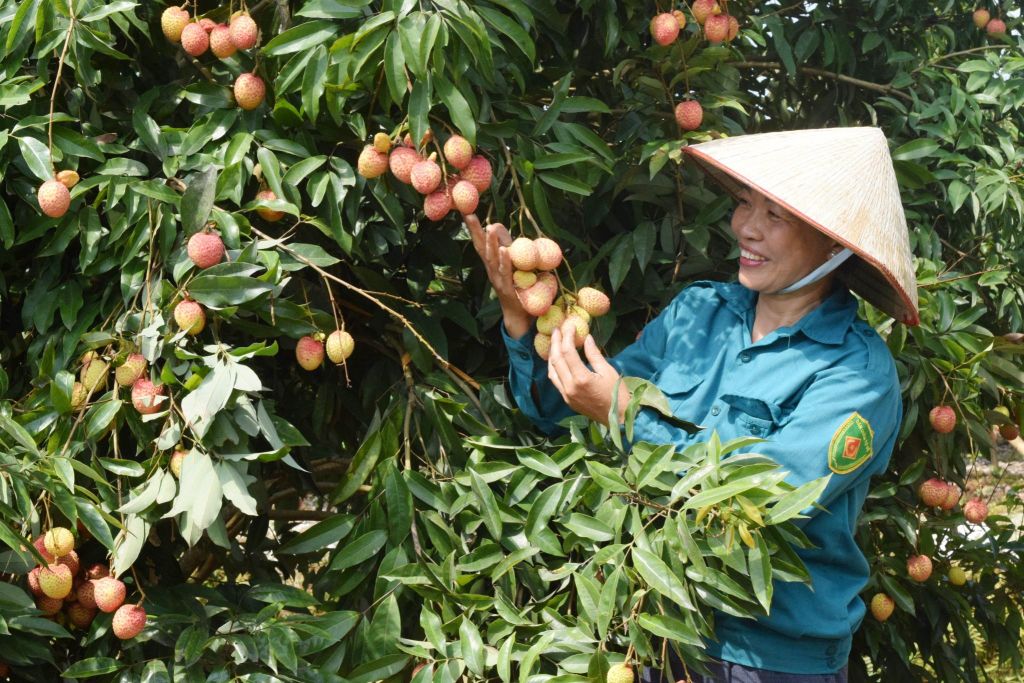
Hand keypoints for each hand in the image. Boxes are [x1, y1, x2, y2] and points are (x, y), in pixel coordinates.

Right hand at [464, 213, 533, 337]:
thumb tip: (499, 226)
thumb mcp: (511, 263)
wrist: (519, 314)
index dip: (474, 229)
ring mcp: (497, 279)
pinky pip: (506, 272)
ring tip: (490, 228)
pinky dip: (505, 261)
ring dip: (491, 243)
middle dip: (476, 232)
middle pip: (481, 249)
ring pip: (492, 259)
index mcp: (491, 264)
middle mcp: (491, 270)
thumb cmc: (515, 286)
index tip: (467, 213)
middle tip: (470, 215)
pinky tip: (505, 250)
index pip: (480, 243)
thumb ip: (506, 246)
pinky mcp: (507, 288)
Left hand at [548, 327, 631, 426]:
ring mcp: (567, 395)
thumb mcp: (608, 371)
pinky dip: (554, 368)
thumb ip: (594, 354)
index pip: (568, 352)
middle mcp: (570, 387)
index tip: (570, 326)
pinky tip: (558, 360)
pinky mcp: (567, 400)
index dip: (567, 337)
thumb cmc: (617, 394)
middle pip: (556, 360)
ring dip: (551, 355)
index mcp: (581, 379)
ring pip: (552, 371)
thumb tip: (587, 338)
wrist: (618, 418)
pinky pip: (556, 381)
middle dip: (554, 342)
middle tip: (555, 329)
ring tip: (554, 342)